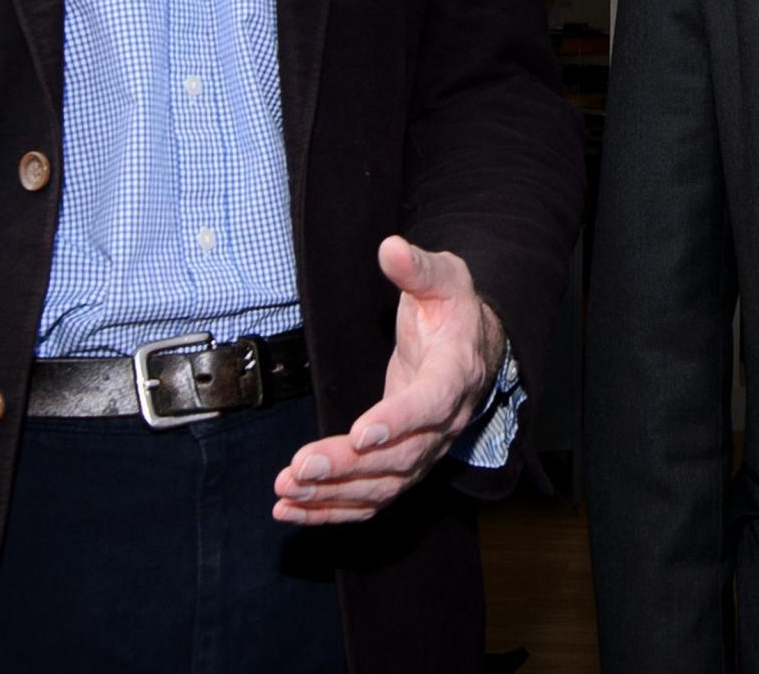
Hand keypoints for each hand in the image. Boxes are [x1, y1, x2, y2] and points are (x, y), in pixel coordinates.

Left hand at [272, 236, 504, 525]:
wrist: (473, 346)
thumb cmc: (453, 310)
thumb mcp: (443, 277)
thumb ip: (417, 267)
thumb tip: (390, 248)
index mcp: (455, 374)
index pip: (431, 403)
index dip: (398, 421)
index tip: (361, 433)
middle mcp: (445, 423)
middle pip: (399, 457)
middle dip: (347, 466)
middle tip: (299, 467)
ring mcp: (425, 450)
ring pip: (382, 485)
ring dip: (332, 495)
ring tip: (285, 490)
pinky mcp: (403, 464)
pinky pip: (371, 498)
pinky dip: (331, 510)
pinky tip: (292, 509)